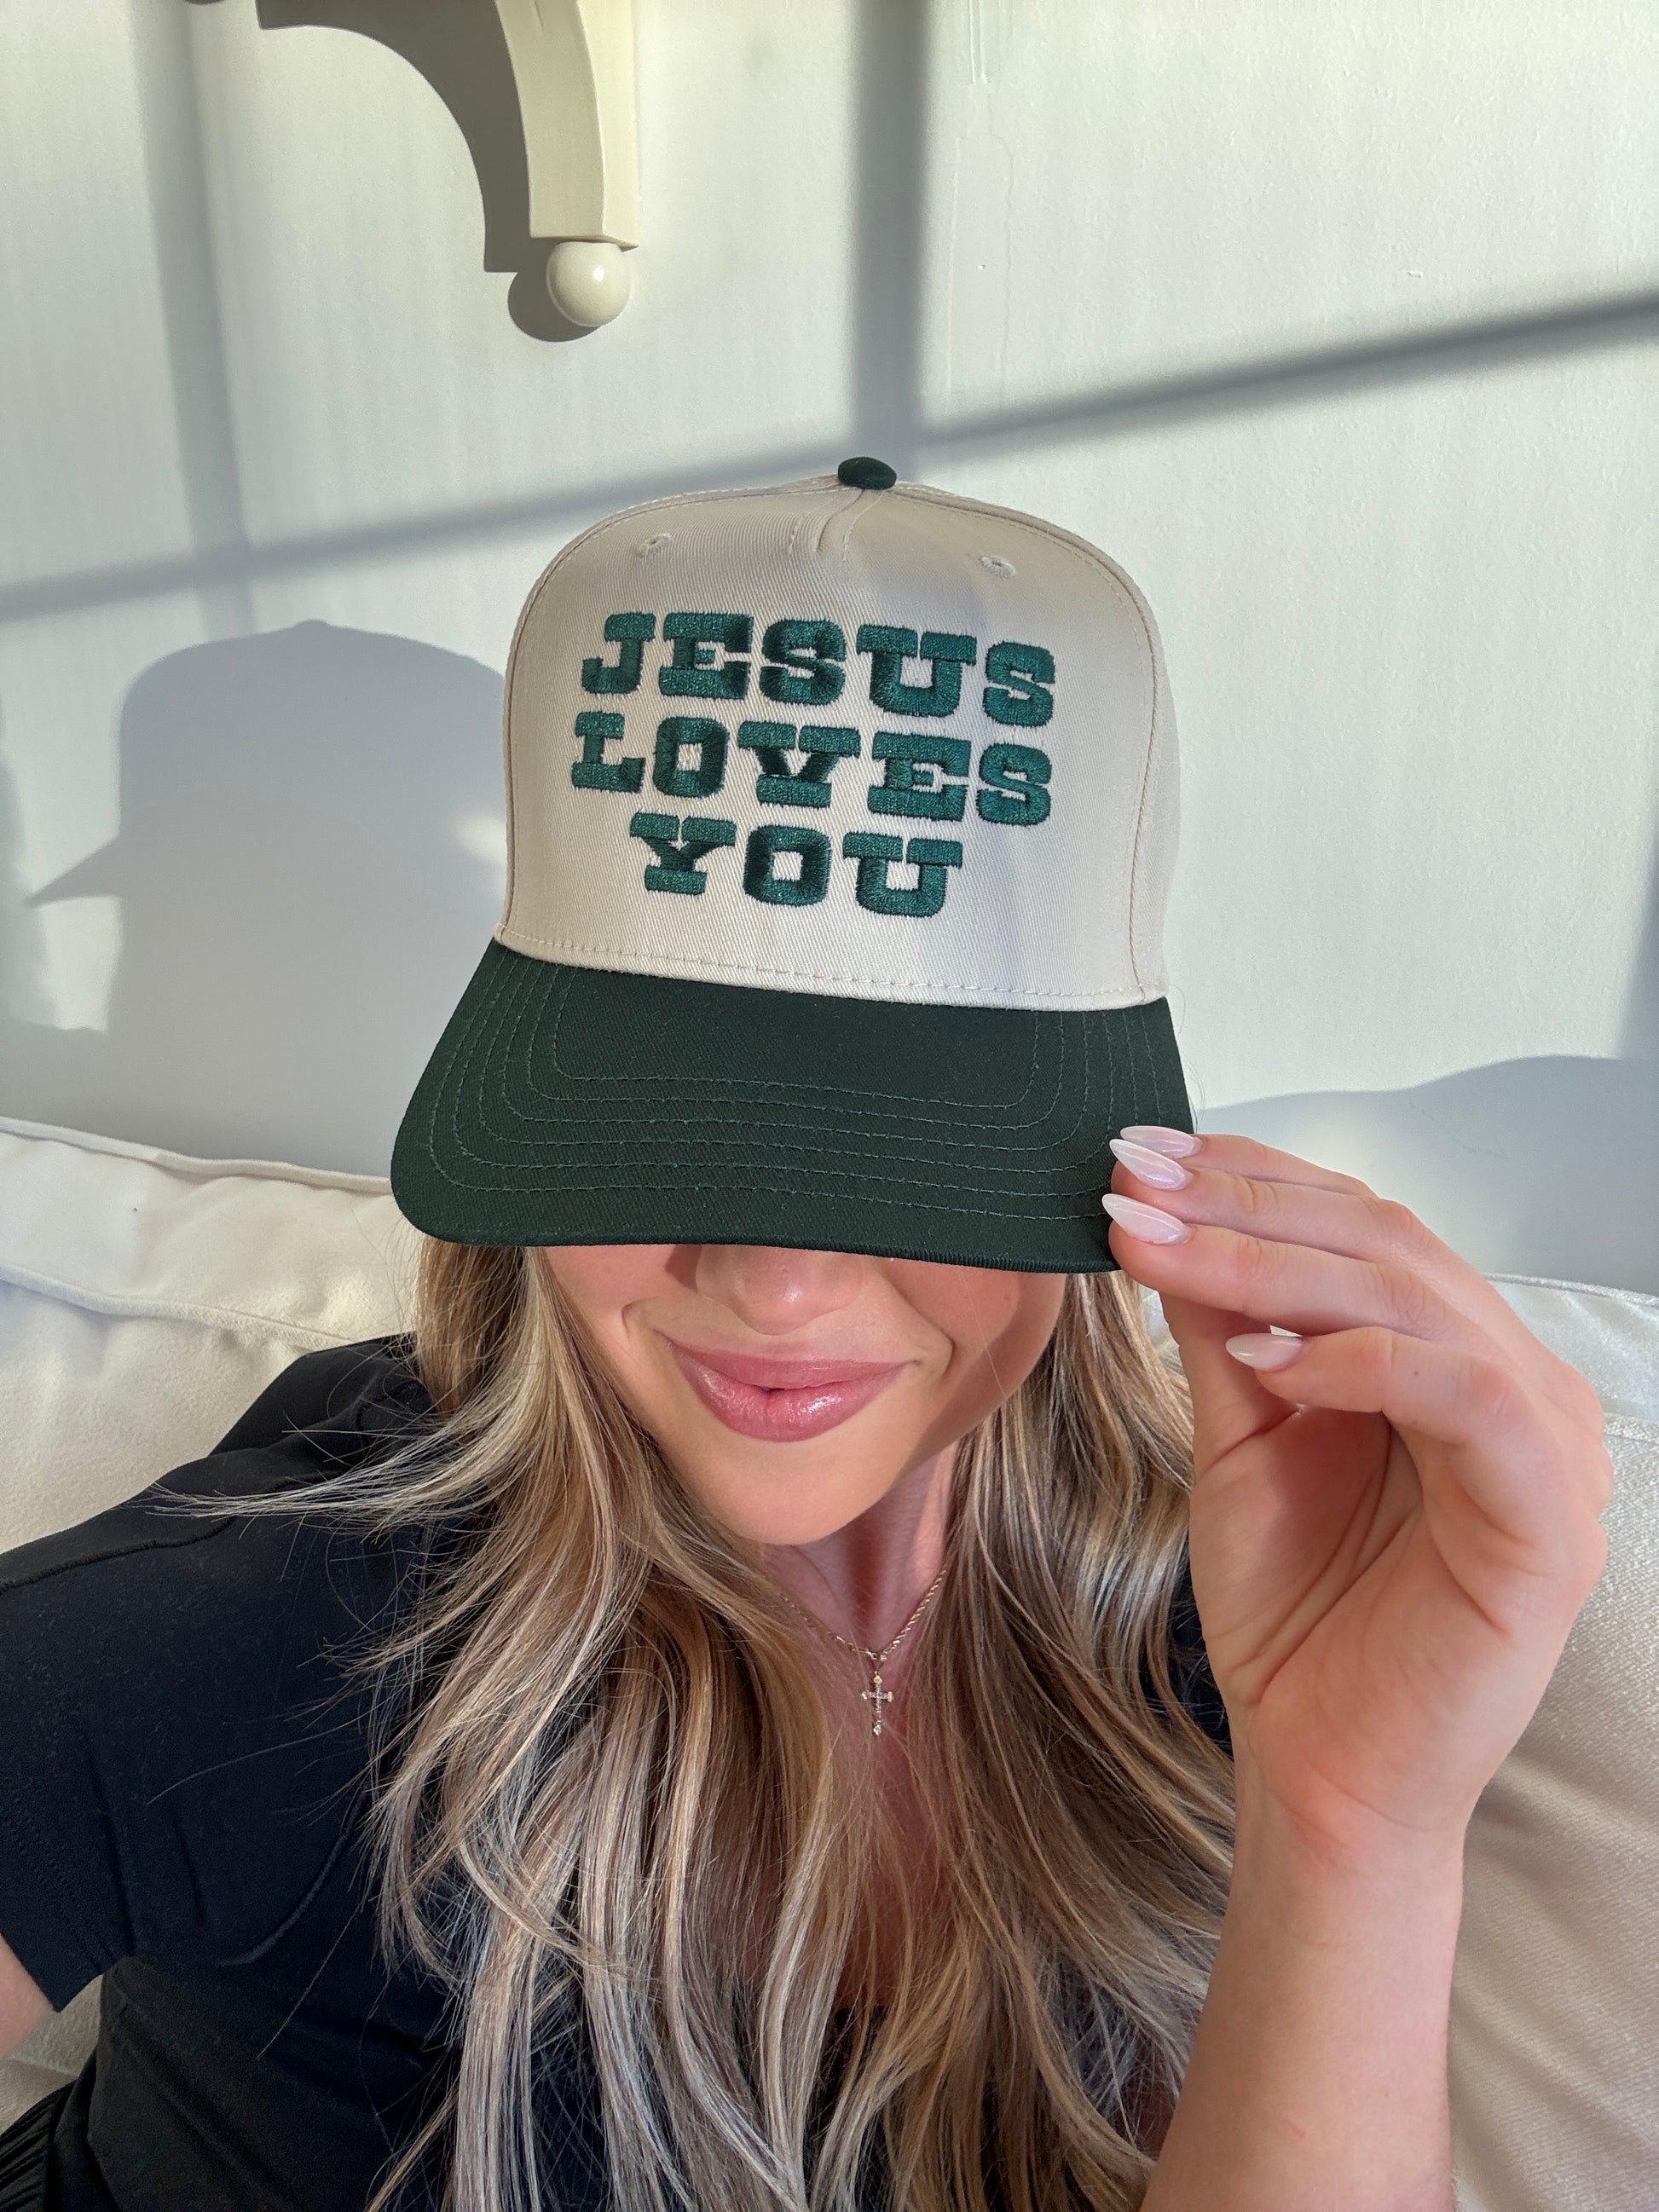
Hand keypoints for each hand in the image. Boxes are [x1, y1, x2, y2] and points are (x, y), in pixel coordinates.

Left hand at [1104, 1131, 1612, 1859]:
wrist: (1318, 1771)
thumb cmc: (1294, 1613)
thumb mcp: (1242, 1437)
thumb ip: (1223, 1326)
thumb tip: (1165, 1211)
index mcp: (1452, 1357)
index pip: (1363, 1225)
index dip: (1253, 1177)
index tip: (1138, 1154)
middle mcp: (1514, 1386)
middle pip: (1387, 1243)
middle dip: (1246, 1204)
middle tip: (1134, 1184)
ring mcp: (1546, 1450)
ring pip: (1421, 1299)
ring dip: (1275, 1263)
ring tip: (1162, 1252)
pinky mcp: (1548, 1522)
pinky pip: (1467, 1397)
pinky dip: (1362, 1360)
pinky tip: (1265, 1361)